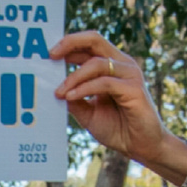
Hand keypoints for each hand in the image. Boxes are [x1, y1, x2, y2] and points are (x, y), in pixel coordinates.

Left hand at [50, 32, 178, 168]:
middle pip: (94, 39)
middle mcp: (121, 64)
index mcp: (110, 66)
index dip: (68, 45)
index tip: (47, 55)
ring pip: (96, 63)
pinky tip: (71, 97)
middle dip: (70, 43)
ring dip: (74, 76)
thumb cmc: (117, 128)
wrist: (139, 147)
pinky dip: (85, 88)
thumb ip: (74, 99)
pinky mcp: (134, 88)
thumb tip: (55, 89)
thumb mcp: (88, 113)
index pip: (88, 45)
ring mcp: (130, 74)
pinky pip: (105, 82)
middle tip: (50, 54)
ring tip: (59, 92)